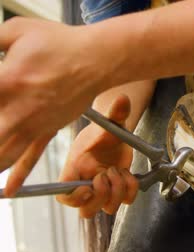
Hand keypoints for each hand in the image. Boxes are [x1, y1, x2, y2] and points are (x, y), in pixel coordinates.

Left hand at [0, 17, 116, 192]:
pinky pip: (30, 158)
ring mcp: (34, 124)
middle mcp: (18, 109)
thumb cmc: (61, 43)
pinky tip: (6, 192)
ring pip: (3, 156)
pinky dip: (17, 177)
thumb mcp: (17, 30)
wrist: (97, 60)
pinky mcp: (48, 130)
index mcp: (7, 81)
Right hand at [56, 95, 137, 217]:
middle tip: (108, 174)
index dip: (74, 197)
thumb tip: (123, 98)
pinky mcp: (118, 190)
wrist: (115, 133)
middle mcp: (87, 183)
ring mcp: (103, 190)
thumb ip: (116, 112)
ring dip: (117, 193)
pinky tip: (130, 175)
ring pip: (105, 210)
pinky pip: (125, 202)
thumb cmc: (105, 130)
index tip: (88, 186)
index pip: (64, 194)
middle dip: (101, 196)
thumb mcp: (111, 121)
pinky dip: (131, 191)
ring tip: (120, 171)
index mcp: (76, 168)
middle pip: (86, 210)